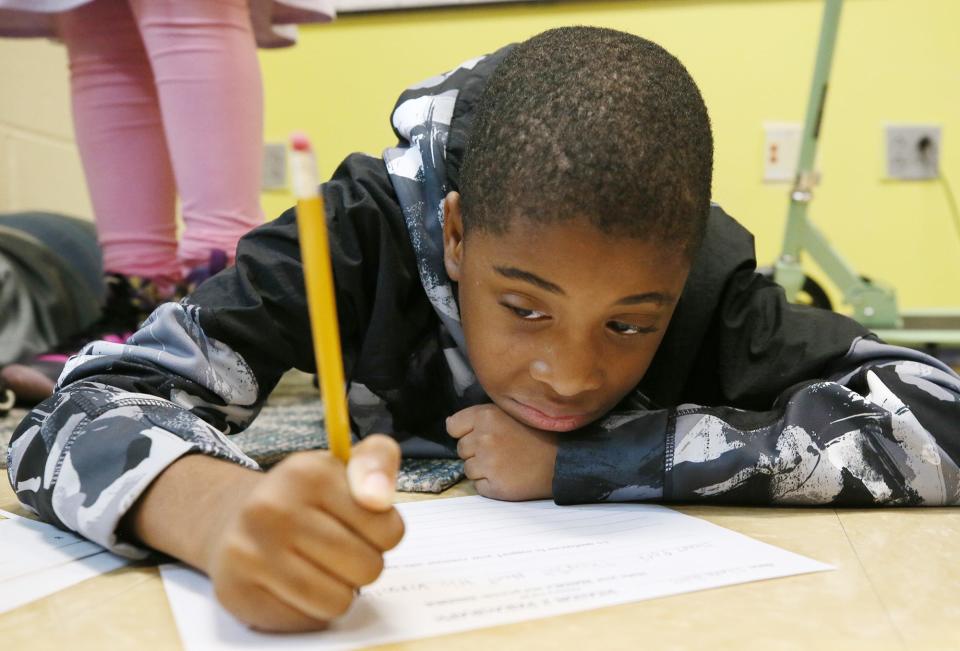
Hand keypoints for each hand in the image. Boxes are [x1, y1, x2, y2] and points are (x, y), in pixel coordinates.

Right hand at [204, 435, 404, 631]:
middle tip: (340, 547)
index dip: (384, 533)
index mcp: (308, 473)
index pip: (388, 530)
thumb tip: (379, 498)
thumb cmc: (306, 496)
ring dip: (339, 590)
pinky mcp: (238, 593)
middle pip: (367, 569)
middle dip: (364, 563)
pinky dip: (309, 609)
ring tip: (320, 566)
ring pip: (337, 601)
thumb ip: (378, 462)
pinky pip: (306, 620)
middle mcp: (272, 509)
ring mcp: (251, 553)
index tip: (363, 523)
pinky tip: (294, 583)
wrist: (236, 519)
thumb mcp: (346, 464)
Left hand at [447, 404, 557, 500]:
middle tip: (501, 450)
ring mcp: (487, 463)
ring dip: (482, 469)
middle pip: (461, 449)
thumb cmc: (538, 436)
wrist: (562, 462)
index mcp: (486, 416)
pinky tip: (508, 476)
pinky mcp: (494, 485)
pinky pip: (478, 486)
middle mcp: (483, 438)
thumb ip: (483, 417)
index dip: (464, 432)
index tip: (480, 435)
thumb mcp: (511, 413)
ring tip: (506, 464)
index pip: (453, 426)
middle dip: (476, 451)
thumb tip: (451, 424)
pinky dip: (490, 484)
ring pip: (468, 469)